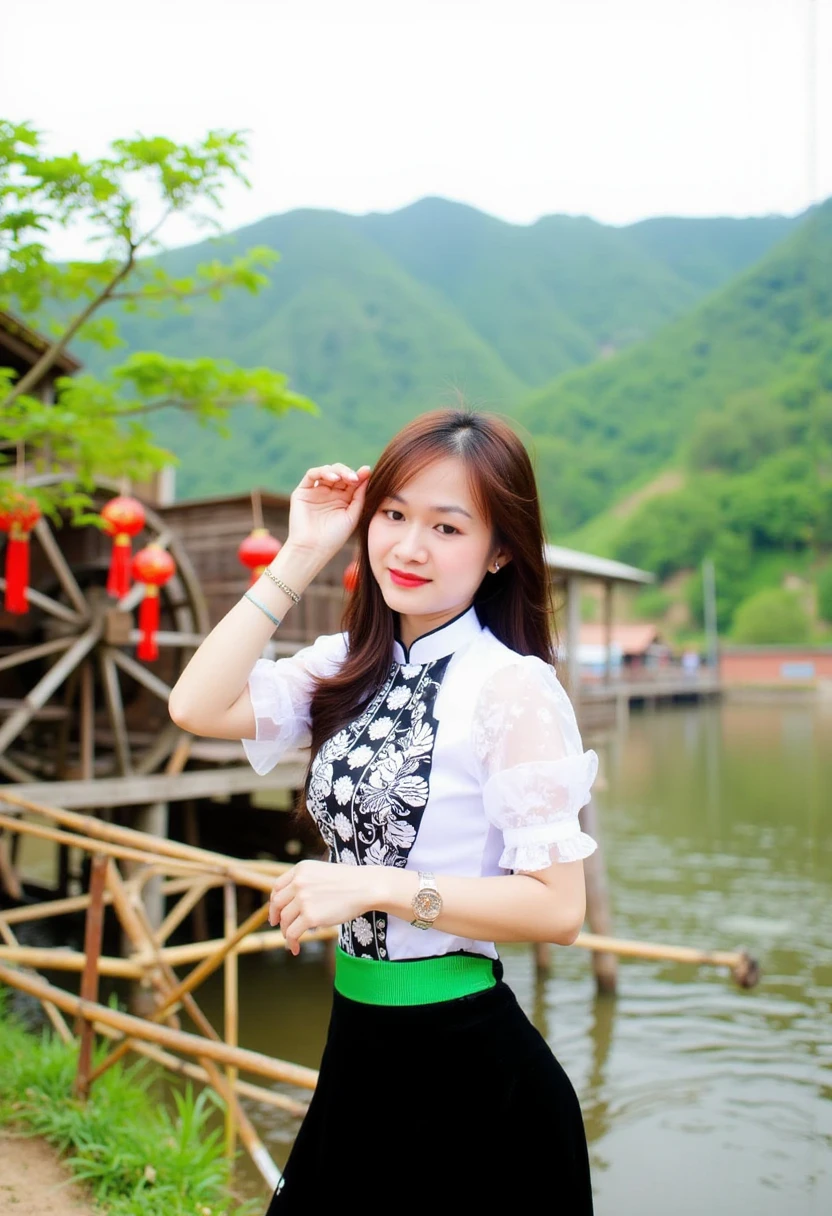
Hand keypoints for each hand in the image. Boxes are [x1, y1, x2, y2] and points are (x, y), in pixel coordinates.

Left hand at [268, 859, 383, 954]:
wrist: (366, 887)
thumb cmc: (350, 881)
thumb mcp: (322, 873)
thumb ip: (306, 883)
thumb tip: (293, 903)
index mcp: (301, 870)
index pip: (277, 887)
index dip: (273, 901)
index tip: (276, 911)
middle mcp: (298, 883)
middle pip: (277, 904)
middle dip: (276, 917)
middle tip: (278, 926)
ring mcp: (303, 900)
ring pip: (285, 920)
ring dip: (285, 932)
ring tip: (291, 939)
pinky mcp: (310, 917)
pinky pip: (292, 933)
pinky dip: (291, 942)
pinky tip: (295, 948)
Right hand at [286, 462, 370, 563]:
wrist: (313, 549)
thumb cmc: (334, 537)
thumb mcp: (353, 514)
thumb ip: (359, 495)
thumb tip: (366, 472)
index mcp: (343, 499)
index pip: (351, 481)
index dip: (359, 475)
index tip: (367, 472)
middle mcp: (329, 493)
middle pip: (340, 473)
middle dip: (348, 472)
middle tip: (355, 478)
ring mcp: (316, 491)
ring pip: (327, 471)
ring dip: (338, 471)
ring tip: (345, 478)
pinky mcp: (302, 491)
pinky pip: (312, 474)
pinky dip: (323, 472)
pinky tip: (333, 479)